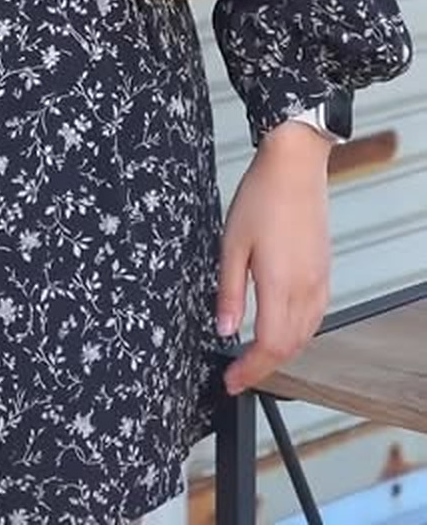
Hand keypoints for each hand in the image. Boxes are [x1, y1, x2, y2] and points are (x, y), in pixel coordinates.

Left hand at [218, 122, 331, 395]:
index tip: (231, 381)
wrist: (294, 167)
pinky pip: (315, 318)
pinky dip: (298, 334)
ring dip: (281, 353)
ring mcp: (319, 281)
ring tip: (254, 357)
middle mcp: (306, 289)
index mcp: (280, 285)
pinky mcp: (324, 272)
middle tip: (238, 374)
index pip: (269, 346)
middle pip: (289, 348)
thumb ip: (229, 292)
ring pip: (305, 336)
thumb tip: (223, 329)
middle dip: (263, 368)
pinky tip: (282, 329)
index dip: (250, 371)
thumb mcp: (232, 244)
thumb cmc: (262, 198)